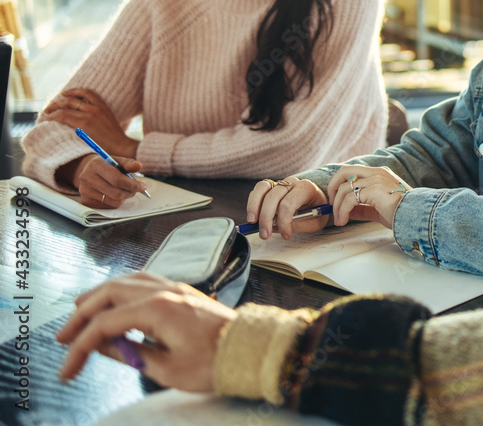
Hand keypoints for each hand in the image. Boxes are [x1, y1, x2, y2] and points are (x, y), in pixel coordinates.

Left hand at [40, 88, 138, 157]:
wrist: (122, 147)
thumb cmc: (116, 140)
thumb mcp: (110, 122)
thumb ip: (99, 117)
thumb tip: (85, 118)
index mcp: (103, 107)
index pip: (86, 93)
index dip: (74, 91)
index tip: (65, 94)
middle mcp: (95, 108)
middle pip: (72, 100)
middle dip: (58, 102)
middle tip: (50, 107)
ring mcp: (89, 116)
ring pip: (65, 108)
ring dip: (53, 110)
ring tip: (47, 114)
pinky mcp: (83, 125)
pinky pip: (64, 117)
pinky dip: (55, 118)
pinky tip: (50, 121)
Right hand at [57, 154, 147, 207]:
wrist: (88, 170)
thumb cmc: (107, 165)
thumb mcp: (118, 161)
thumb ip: (129, 164)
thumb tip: (138, 166)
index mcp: (96, 165)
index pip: (117, 179)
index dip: (132, 185)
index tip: (143, 186)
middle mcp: (87, 178)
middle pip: (116, 193)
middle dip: (130, 192)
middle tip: (137, 189)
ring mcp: (85, 191)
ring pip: (114, 202)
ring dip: (124, 197)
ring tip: (124, 189)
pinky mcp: (86, 201)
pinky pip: (108, 207)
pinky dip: (116, 202)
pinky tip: (114, 194)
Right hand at [57, 272, 236, 391]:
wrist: (249, 350)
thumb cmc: (214, 362)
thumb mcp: (166, 369)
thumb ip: (131, 354)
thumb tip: (105, 346)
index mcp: (157, 310)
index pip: (105, 325)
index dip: (80, 347)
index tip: (68, 370)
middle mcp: (164, 291)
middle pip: (109, 294)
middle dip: (82, 315)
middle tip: (64, 336)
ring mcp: (175, 287)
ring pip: (126, 282)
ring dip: (100, 295)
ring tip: (80, 310)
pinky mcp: (182, 291)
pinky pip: (144, 281)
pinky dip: (122, 289)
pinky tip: (116, 298)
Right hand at [246, 176, 328, 239]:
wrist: (319, 200)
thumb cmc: (317, 211)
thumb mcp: (315, 222)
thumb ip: (298, 225)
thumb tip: (277, 228)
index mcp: (306, 188)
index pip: (289, 203)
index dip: (284, 221)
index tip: (286, 235)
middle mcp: (292, 182)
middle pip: (273, 196)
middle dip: (266, 218)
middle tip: (265, 235)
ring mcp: (281, 182)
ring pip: (262, 188)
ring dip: (254, 206)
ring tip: (252, 223)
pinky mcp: (272, 186)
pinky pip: (258, 190)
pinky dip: (253, 202)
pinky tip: (254, 216)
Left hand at [328, 166, 410, 228]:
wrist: (417, 215)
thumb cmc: (402, 213)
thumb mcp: (379, 208)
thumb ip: (363, 208)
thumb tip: (347, 212)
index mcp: (379, 173)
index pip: (353, 171)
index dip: (340, 184)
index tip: (336, 200)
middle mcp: (376, 172)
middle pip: (344, 171)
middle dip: (333, 187)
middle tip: (331, 205)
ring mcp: (375, 179)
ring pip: (344, 188)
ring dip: (337, 206)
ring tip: (339, 220)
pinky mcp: (374, 189)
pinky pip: (349, 199)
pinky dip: (342, 210)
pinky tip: (343, 220)